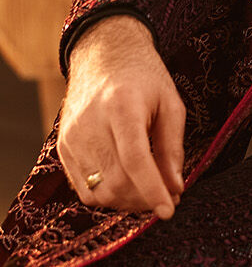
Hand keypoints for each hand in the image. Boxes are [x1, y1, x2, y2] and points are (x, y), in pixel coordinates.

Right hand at [57, 16, 186, 219]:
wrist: (102, 56)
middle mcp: (90, 124)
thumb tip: (175, 187)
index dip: (152, 190)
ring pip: (99, 192)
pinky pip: (84, 189)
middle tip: (168, 194)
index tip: (169, 210)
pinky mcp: (62, 148)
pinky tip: (127, 184)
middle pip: (116, 181)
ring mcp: (72, 138)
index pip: (135, 160)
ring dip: (128, 201)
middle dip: (145, 199)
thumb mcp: (170, 103)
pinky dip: (108, 195)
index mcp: (121, 106)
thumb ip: (173, 147)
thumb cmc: (143, 77)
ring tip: (148, 190)